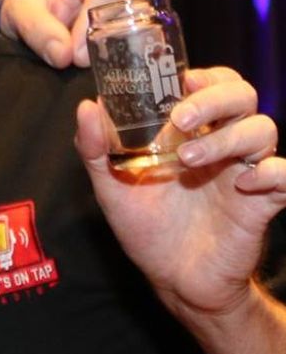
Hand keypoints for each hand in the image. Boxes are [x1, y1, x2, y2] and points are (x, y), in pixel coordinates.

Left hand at [0, 0, 146, 67]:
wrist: (32, 14)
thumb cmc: (28, 4)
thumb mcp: (20, 12)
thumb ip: (38, 30)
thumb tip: (64, 54)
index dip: (94, 24)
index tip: (74, 55)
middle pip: (135, 8)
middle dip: (111, 40)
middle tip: (84, 63)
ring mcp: (133, 2)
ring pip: (145, 26)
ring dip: (122, 50)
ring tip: (97, 67)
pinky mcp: (136, 23)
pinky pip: (144, 40)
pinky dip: (128, 56)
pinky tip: (109, 68)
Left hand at [74, 67, 285, 318]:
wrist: (173, 278)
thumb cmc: (146, 227)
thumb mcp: (112, 187)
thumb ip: (97, 148)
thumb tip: (87, 106)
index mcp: (190, 133)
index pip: (211, 84)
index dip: (204, 75)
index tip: (182, 80)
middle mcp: (222, 144)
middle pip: (242, 96)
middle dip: (215, 98)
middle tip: (183, 117)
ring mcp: (245, 170)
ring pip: (262, 130)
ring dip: (228, 137)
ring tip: (189, 160)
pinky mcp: (263, 202)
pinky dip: (274, 172)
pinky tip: (244, 183)